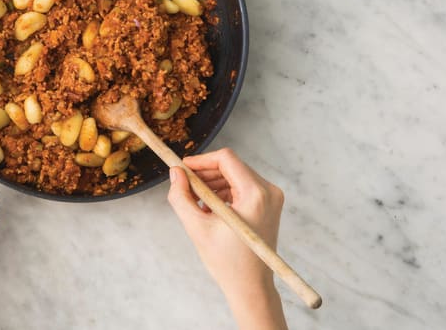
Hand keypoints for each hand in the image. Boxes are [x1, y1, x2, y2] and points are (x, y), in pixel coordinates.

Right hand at [168, 148, 286, 329]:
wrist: (251, 287)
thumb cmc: (227, 262)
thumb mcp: (197, 227)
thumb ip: (181, 197)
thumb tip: (174, 173)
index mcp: (255, 194)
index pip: (226, 159)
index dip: (201, 161)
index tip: (182, 169)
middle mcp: (269, 191)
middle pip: (231, 166)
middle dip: (205, 173)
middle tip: (184, 185)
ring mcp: (271, 198)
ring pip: (235, 175)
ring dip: (212, 183)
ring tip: (194, 200)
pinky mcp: (269, 205)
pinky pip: (241, 187)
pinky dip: (223, 192)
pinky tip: (208, 207)